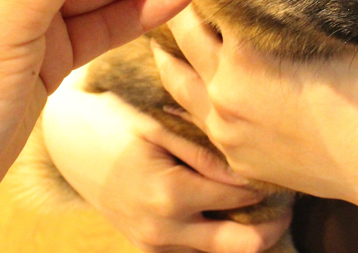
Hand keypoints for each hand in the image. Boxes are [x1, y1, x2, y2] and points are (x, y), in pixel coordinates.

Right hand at [43, 81, 291, 252]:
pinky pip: (196, 250)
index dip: (269, 180)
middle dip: (272, 224)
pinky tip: (232, 209)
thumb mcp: (161, 125)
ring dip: (247, 230)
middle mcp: (163, 228)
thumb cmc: (116, 118)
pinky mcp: (147, 245)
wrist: (67, 137)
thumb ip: (206, 152)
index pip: (241, 196)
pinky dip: (219, 233)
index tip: (285, 164)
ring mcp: (153, 242)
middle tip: (289, 197)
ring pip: (221, 252)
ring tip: (265, 201)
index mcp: (169, 194)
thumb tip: (251, 170)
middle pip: (241, 244)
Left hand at [153, 6, 357, 203]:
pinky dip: (195, 98)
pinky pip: (201, 123)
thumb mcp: (346, 31)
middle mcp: (224, 89)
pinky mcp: (237, 161)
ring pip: (179, 84)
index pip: (205, 0)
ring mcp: (226, 130)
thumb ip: (313, 3)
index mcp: (246, 51)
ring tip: (161, 39)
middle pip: (184, 37)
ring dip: (171, 57)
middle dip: (179, 10)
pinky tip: (194, 88)